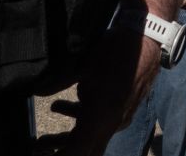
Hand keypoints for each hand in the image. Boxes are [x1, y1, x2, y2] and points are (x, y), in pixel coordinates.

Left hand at [39, 31, 158, 154]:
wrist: (147, 40)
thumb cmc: (115, 53)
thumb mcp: (81, 66)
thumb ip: (58, 81)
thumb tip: (38, 90)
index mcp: (100, 119)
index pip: (76, 151)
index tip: (41, 153)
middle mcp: (111, 124)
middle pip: (84, 148)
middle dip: (61, 148)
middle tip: (39, 145)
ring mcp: (119, 117)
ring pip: (91, 136)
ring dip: (69, 134)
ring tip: (48, 125)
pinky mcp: (123, 108)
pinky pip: (100, 123)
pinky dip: (81, 119)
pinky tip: (64, 106)